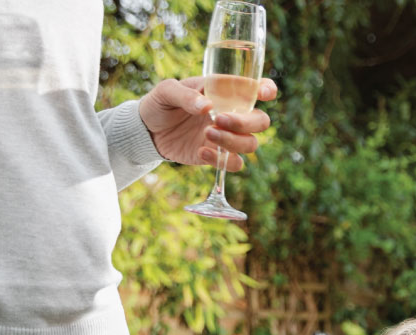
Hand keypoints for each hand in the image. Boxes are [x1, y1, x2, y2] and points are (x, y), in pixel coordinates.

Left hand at [138, 76, 276, 168]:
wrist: (148, 131)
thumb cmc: (160, 103)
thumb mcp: (166, 91)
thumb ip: (185, 95)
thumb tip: (206, 107)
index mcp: (224, 92)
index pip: (254, 88)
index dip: (266, 89)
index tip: (264, 93)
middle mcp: (232, 114)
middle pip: (260, 121)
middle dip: (246, 122)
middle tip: (220, 120)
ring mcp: (227, 137)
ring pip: (251, 144)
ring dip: (233, 141)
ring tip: (206, 134)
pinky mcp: (219, 157)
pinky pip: (235, 164)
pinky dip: (222, 161)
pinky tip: (201, 151)